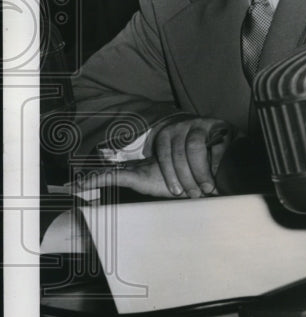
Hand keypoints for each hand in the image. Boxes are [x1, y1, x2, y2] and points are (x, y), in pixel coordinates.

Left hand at [72, 116, 234, 198]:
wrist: (217, 174)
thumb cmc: (177, 178)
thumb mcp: (141, 178)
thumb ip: (112, 178)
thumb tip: (76, 184)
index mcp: (160, 137)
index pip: (163, 151)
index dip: (170, 175)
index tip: (177, 192)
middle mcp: (179, 127)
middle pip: (177, 153)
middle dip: (185, 178)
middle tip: (194, 192)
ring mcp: (199, 124)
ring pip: (195, 149)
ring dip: (200, 174)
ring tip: (206, 186)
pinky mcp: (219, 126)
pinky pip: (212, 146)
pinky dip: (213, 166)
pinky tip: (218, 175)